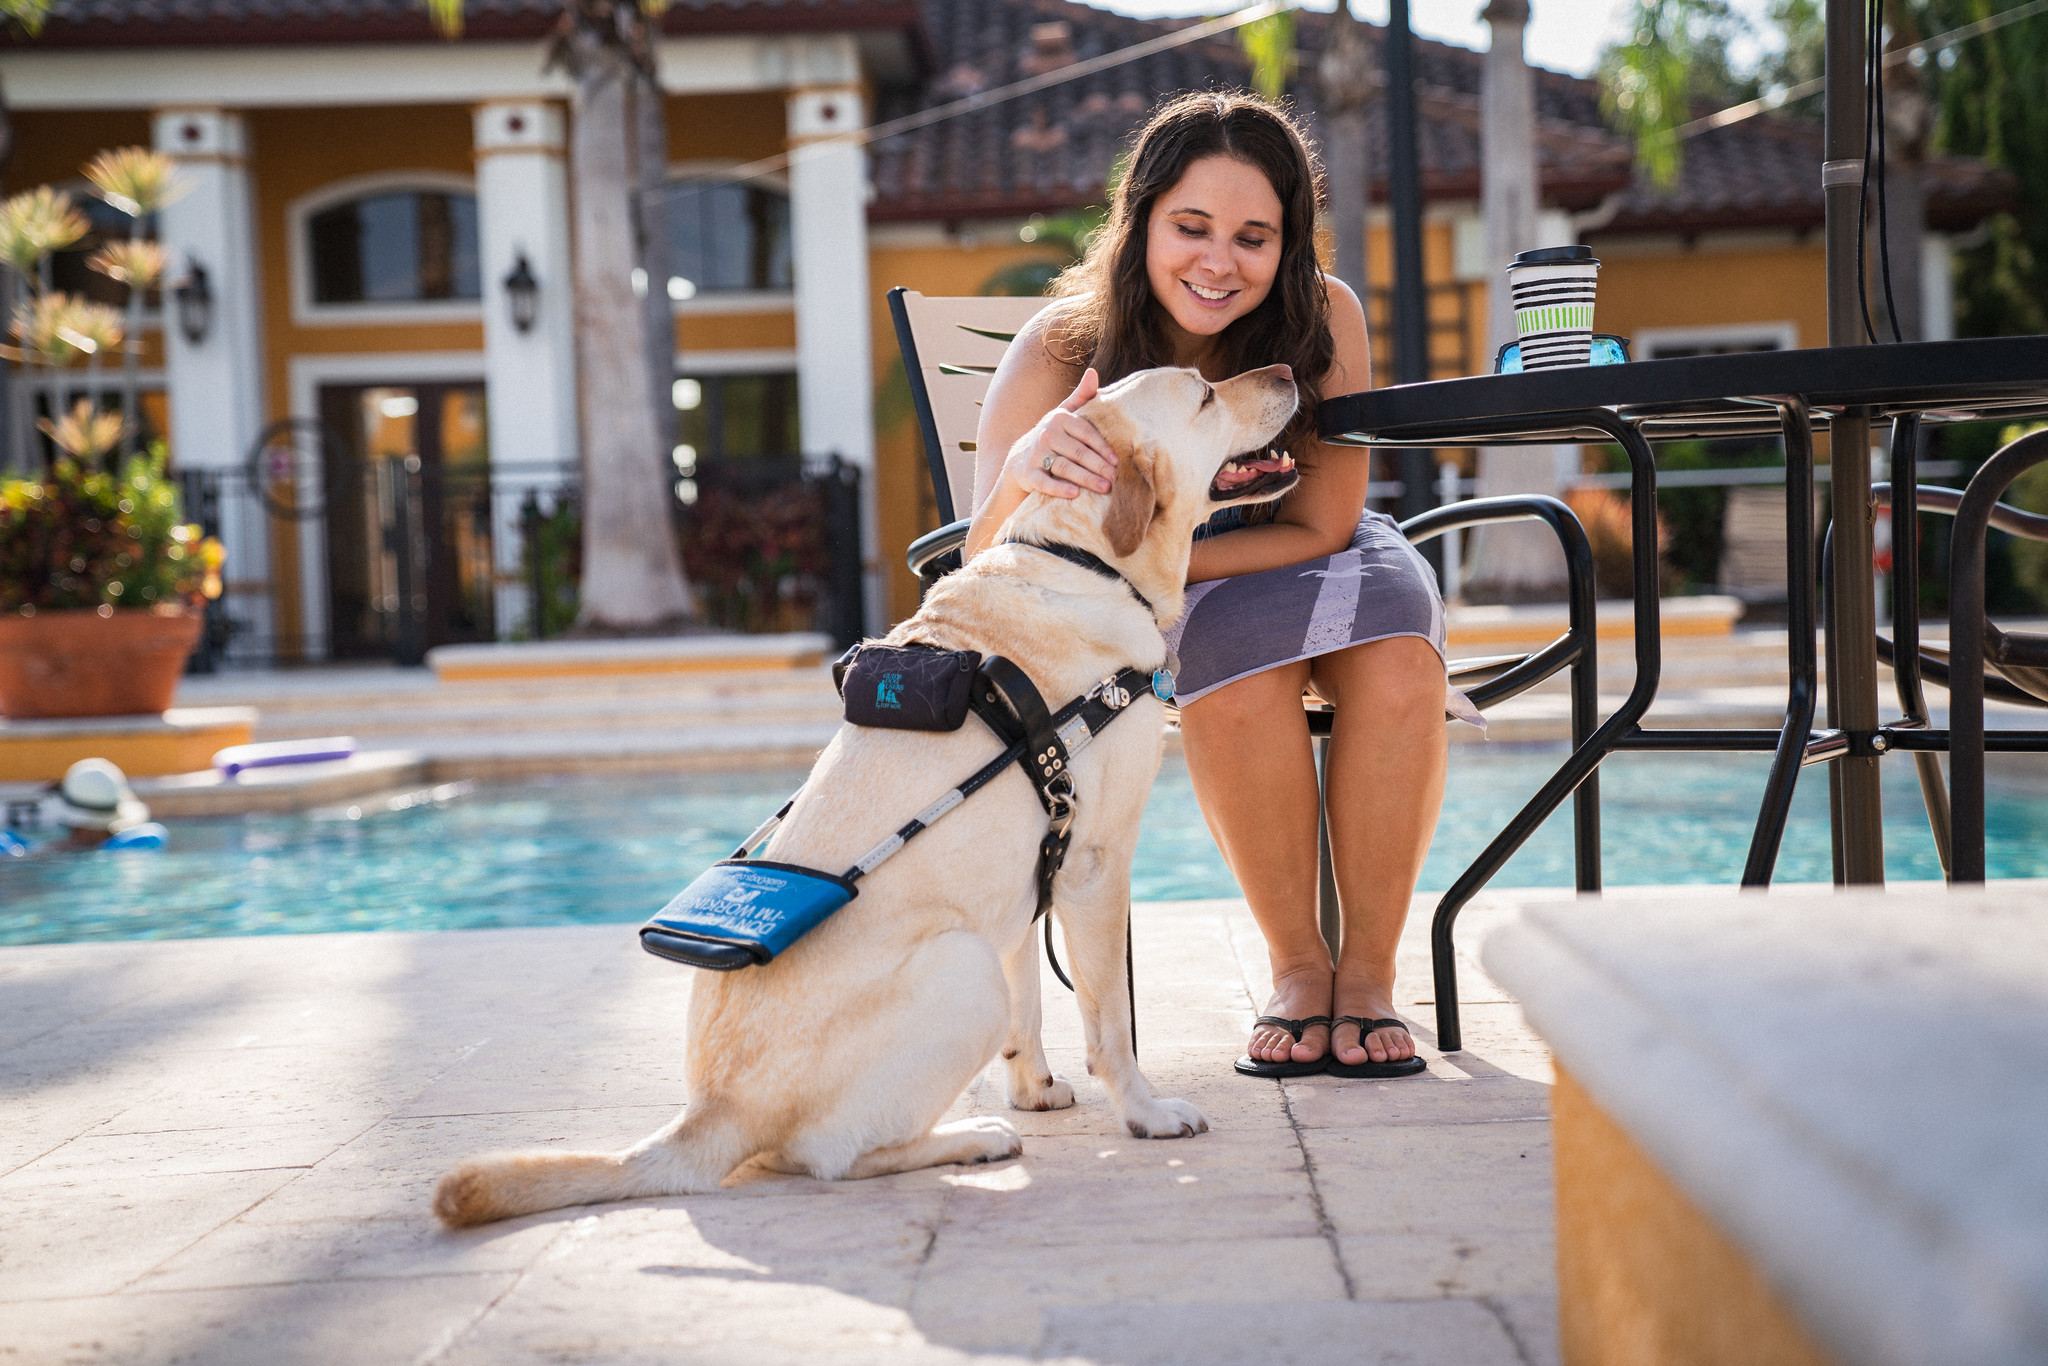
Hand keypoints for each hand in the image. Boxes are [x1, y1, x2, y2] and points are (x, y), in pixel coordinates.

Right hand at [1006, 368, 1116, 499]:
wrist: (1020, 458)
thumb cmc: (1052, 436)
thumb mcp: (1065, 414)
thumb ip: (1082, 396)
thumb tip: (1092, 372)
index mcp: (1059, 418)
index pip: (1087, 433)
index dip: (1103, 447)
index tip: (1118, 461)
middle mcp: (1047, 434)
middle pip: (1078, 452)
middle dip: (1099, 466)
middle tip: (1116, 478)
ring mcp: (1036, 454)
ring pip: (1065, 467)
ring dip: (1086, 478)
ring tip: (1105, 488)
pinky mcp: (1028, 474)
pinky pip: (1045, 482)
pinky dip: (1060, 489)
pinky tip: (1076, 494)